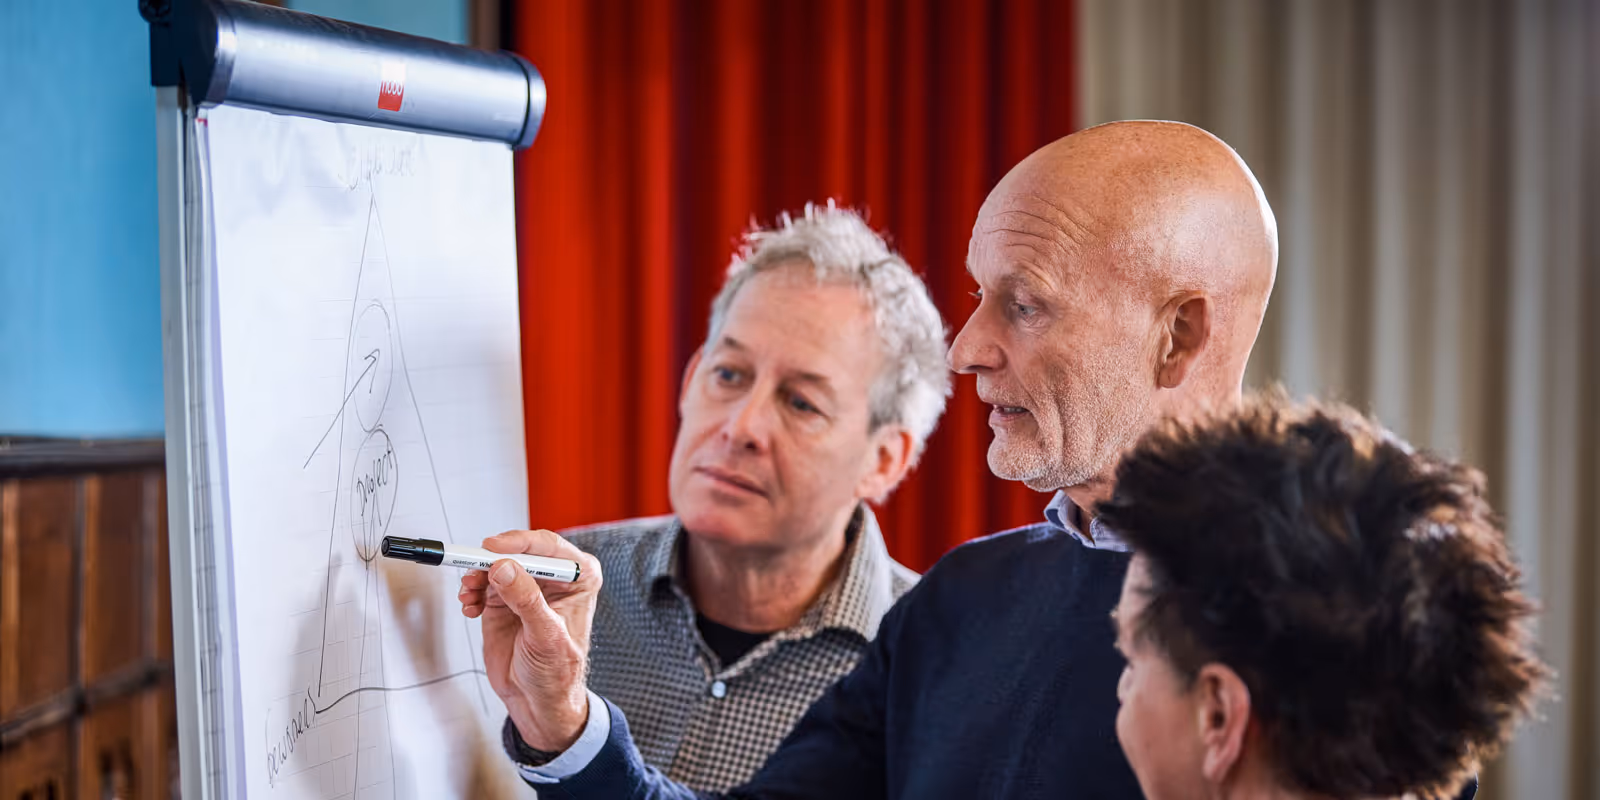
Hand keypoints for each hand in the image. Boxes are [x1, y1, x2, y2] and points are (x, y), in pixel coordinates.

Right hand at [458, 530, 602, 751]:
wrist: (537, 700)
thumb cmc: (557, 672)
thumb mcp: (546, 636)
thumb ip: (526, 599)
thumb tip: (504, 568)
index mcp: (579, 577)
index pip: (549, 547)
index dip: (519, 543)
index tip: (493, 549)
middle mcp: (553, 577)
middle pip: (519, 551)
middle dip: (492, 559)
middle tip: (473, 569)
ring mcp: (526, 587)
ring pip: (497, 565)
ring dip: (477, 576)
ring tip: (470, 595)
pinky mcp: (503, 601)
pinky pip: (483, 584)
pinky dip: (472, 592)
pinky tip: (470, 607)